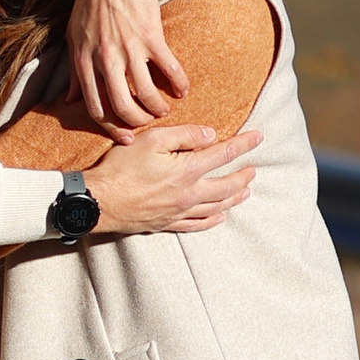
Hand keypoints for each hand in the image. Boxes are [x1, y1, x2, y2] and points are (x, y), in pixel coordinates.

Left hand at [66, 0, 187, 129]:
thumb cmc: (91, 1)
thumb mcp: (73, 36)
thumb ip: (74, 70)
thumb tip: (70, 99)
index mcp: (84, 60)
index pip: (96, 107)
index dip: (111, 127)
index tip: (124, 135)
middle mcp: (105, 58)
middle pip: (122, 106)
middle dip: (137, 122)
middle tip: (147, 124)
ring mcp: (129, 48)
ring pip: (147, 93)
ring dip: (158, 108)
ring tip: (164, 109)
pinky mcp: (152, 36)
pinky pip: (170, 68)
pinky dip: (179, 84)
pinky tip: (183, 89)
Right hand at [82, 119, 259, 236]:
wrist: (99, 202)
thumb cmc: (121, 168)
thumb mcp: (152, 140)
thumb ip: (184, 135)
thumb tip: (210, 135)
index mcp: (187, 170)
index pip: (224, 154)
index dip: (244, 144)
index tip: (259, 137)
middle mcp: (189, 194)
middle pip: (227, 185)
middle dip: (244, 176)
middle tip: (254, 169)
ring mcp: (179, 212)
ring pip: (216, 206)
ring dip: (234, 198)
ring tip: (246, 191)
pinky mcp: (167, 223)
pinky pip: (197, 225)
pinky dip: (212, 220)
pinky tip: (219, 217)